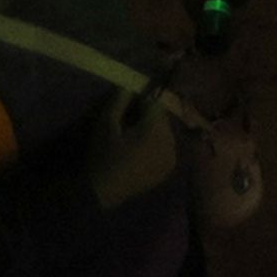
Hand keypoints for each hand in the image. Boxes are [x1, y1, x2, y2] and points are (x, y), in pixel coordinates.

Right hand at [88, 89, 179, 210]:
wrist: (104, 191)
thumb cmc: (103, 156)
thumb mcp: (105, 126)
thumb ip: (118, 103)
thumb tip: (128, 86)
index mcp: (155, 130)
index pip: (156, 104)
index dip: (143, 100)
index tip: (131, 103)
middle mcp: (170, 141)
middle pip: (162, 118)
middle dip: (149, 116)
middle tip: (131, 120)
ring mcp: (172, 155)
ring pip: (166, 132)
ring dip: (155, 130)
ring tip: (135, 136)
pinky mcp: (169, 167)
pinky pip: (167, 147)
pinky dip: (158, 144)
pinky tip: (141, 150)